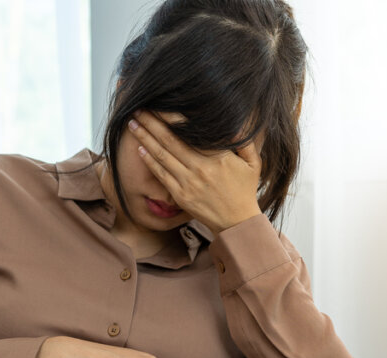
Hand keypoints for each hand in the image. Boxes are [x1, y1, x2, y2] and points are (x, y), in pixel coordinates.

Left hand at [128, 111, 262, 231]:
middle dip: (152, 122)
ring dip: (145, 138)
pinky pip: (161, 174)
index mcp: (218, 157)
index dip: (172, 117)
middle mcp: (201, 168)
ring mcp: (189, 182)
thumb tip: (238, 123)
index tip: (159, 105)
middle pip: (170, 140)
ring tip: (133, 124)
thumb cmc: (245, 191)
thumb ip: (245, 142)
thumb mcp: (254, 163)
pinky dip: (150, 161)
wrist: (237, 222)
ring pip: (162, 155)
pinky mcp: (181, 195)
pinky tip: (140, 149)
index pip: (190, 131)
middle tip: (138, 109)